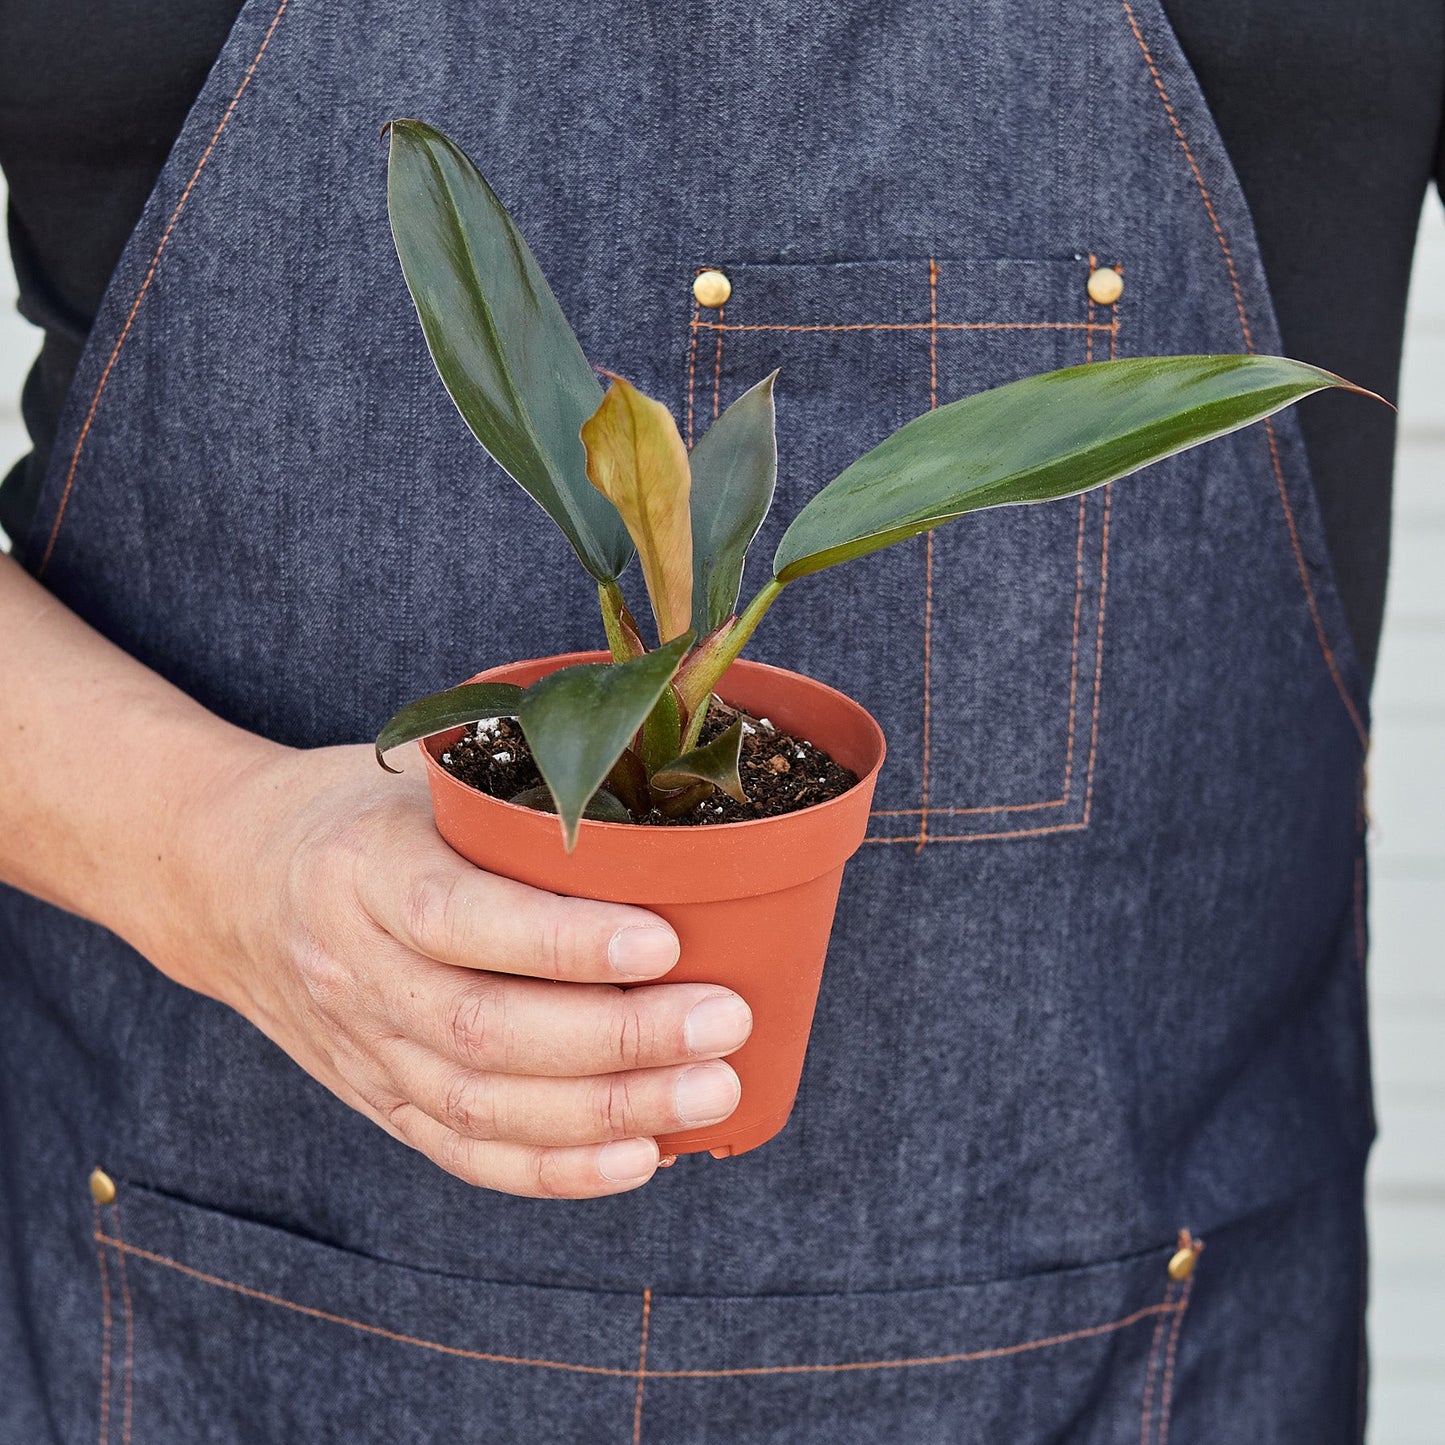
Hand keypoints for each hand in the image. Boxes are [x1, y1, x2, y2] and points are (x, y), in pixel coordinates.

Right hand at [166, 743, 752, 1198]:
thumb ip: (517, 792)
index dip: (563, 941)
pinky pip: (464, 1152)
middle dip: (619, 1038)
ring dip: (608, 1112)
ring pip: (482, 1105)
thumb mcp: (420, 771)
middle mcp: (354, 968)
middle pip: (483, 1029)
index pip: (459, 918)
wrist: (229, 879)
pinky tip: (641, 1159)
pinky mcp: (377, 1099)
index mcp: (364, 867)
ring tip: (711, 1091)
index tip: (665, 940)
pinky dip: (556, 1170)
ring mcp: (361, 1046)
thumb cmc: (361, 810)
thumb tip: (670, 801)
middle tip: (725, 1019)